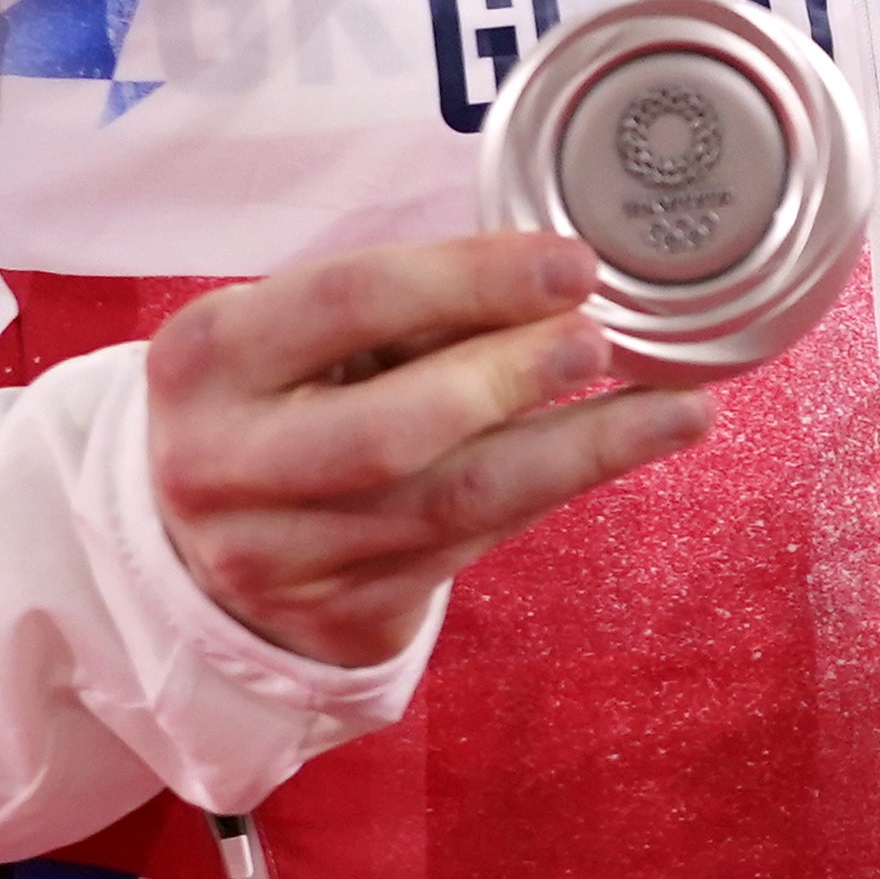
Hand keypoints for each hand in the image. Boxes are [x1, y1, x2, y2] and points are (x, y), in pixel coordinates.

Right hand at [149, 235, 716, 669]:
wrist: (205, 539)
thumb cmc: (281, 399)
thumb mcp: (304, 336)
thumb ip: (412, 308)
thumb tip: (564, 275)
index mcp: (207, 358)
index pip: (348, 301)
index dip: (471, 279)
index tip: (574, 264)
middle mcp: (222, 463)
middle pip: (395, 426)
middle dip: (515, 378)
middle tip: (604, 342)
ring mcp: (274, 555)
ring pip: (452, 502)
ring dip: (578, 449)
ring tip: (675, 409)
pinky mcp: (337, 614)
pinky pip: (468, 545)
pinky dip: (557, 489)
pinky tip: (626, 449)